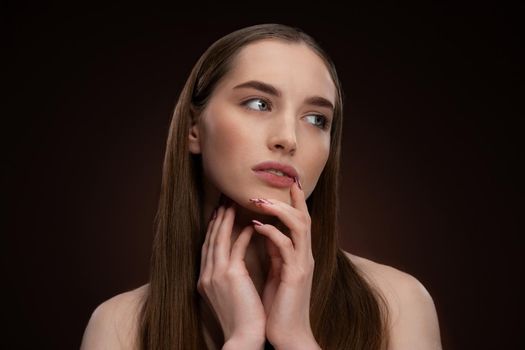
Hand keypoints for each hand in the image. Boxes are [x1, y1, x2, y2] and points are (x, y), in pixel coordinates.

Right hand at [197, 204, 265, 344]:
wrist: (243, 338)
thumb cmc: (241, 320)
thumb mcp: (230, 295)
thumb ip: (229, 277)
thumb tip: (235, 262)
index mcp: (205, 280)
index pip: (208, 248)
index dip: (213, 230)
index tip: (218, 214)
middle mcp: (206, 274)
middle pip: (210, 239)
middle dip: (216, 219)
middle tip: (222, 200)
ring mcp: (215, 274)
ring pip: (219, 239)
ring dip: (226, 220)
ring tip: (232, 204)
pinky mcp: (230, 275)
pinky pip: (236, 247)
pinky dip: (242, 234)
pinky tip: (250, 225)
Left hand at [250, 181, 320, 348]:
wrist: (288, 335)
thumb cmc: (280, 305)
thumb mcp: (278, 272)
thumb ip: (276, 251)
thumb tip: (266, 230)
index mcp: (299, 254)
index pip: (299, 219)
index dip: (294, 199)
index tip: (287, 180)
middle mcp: (305, 255)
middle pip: (304, 216)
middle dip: (291, 197)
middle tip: (276, 182)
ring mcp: (302, 264)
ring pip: (300, 226)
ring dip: (280, 210)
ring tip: (260, 200)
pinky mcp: (295, 275)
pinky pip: (286, 246)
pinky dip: (272, 232)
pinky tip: (256, 225)